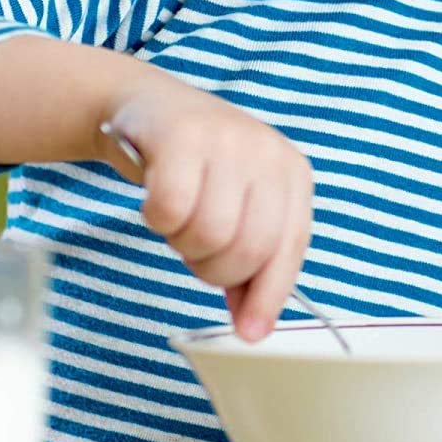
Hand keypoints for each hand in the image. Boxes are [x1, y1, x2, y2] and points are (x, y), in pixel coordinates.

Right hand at [97, 74, 315, 343]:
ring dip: (182, 243)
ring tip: (178, 218)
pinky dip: (156, 219)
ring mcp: (227, 139)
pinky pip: (170, 211)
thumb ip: (251, 261)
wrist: (149, 107)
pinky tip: (156, 198)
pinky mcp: (183, 136)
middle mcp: (268, 152)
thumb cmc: (198, 168)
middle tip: (193, 247)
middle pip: (248, 250)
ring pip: (210, 235)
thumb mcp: (238, 205)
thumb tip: (252, 328)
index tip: (249, 333)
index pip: (290, 247)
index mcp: (293, 172)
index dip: (268, 296)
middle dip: (213, 269)